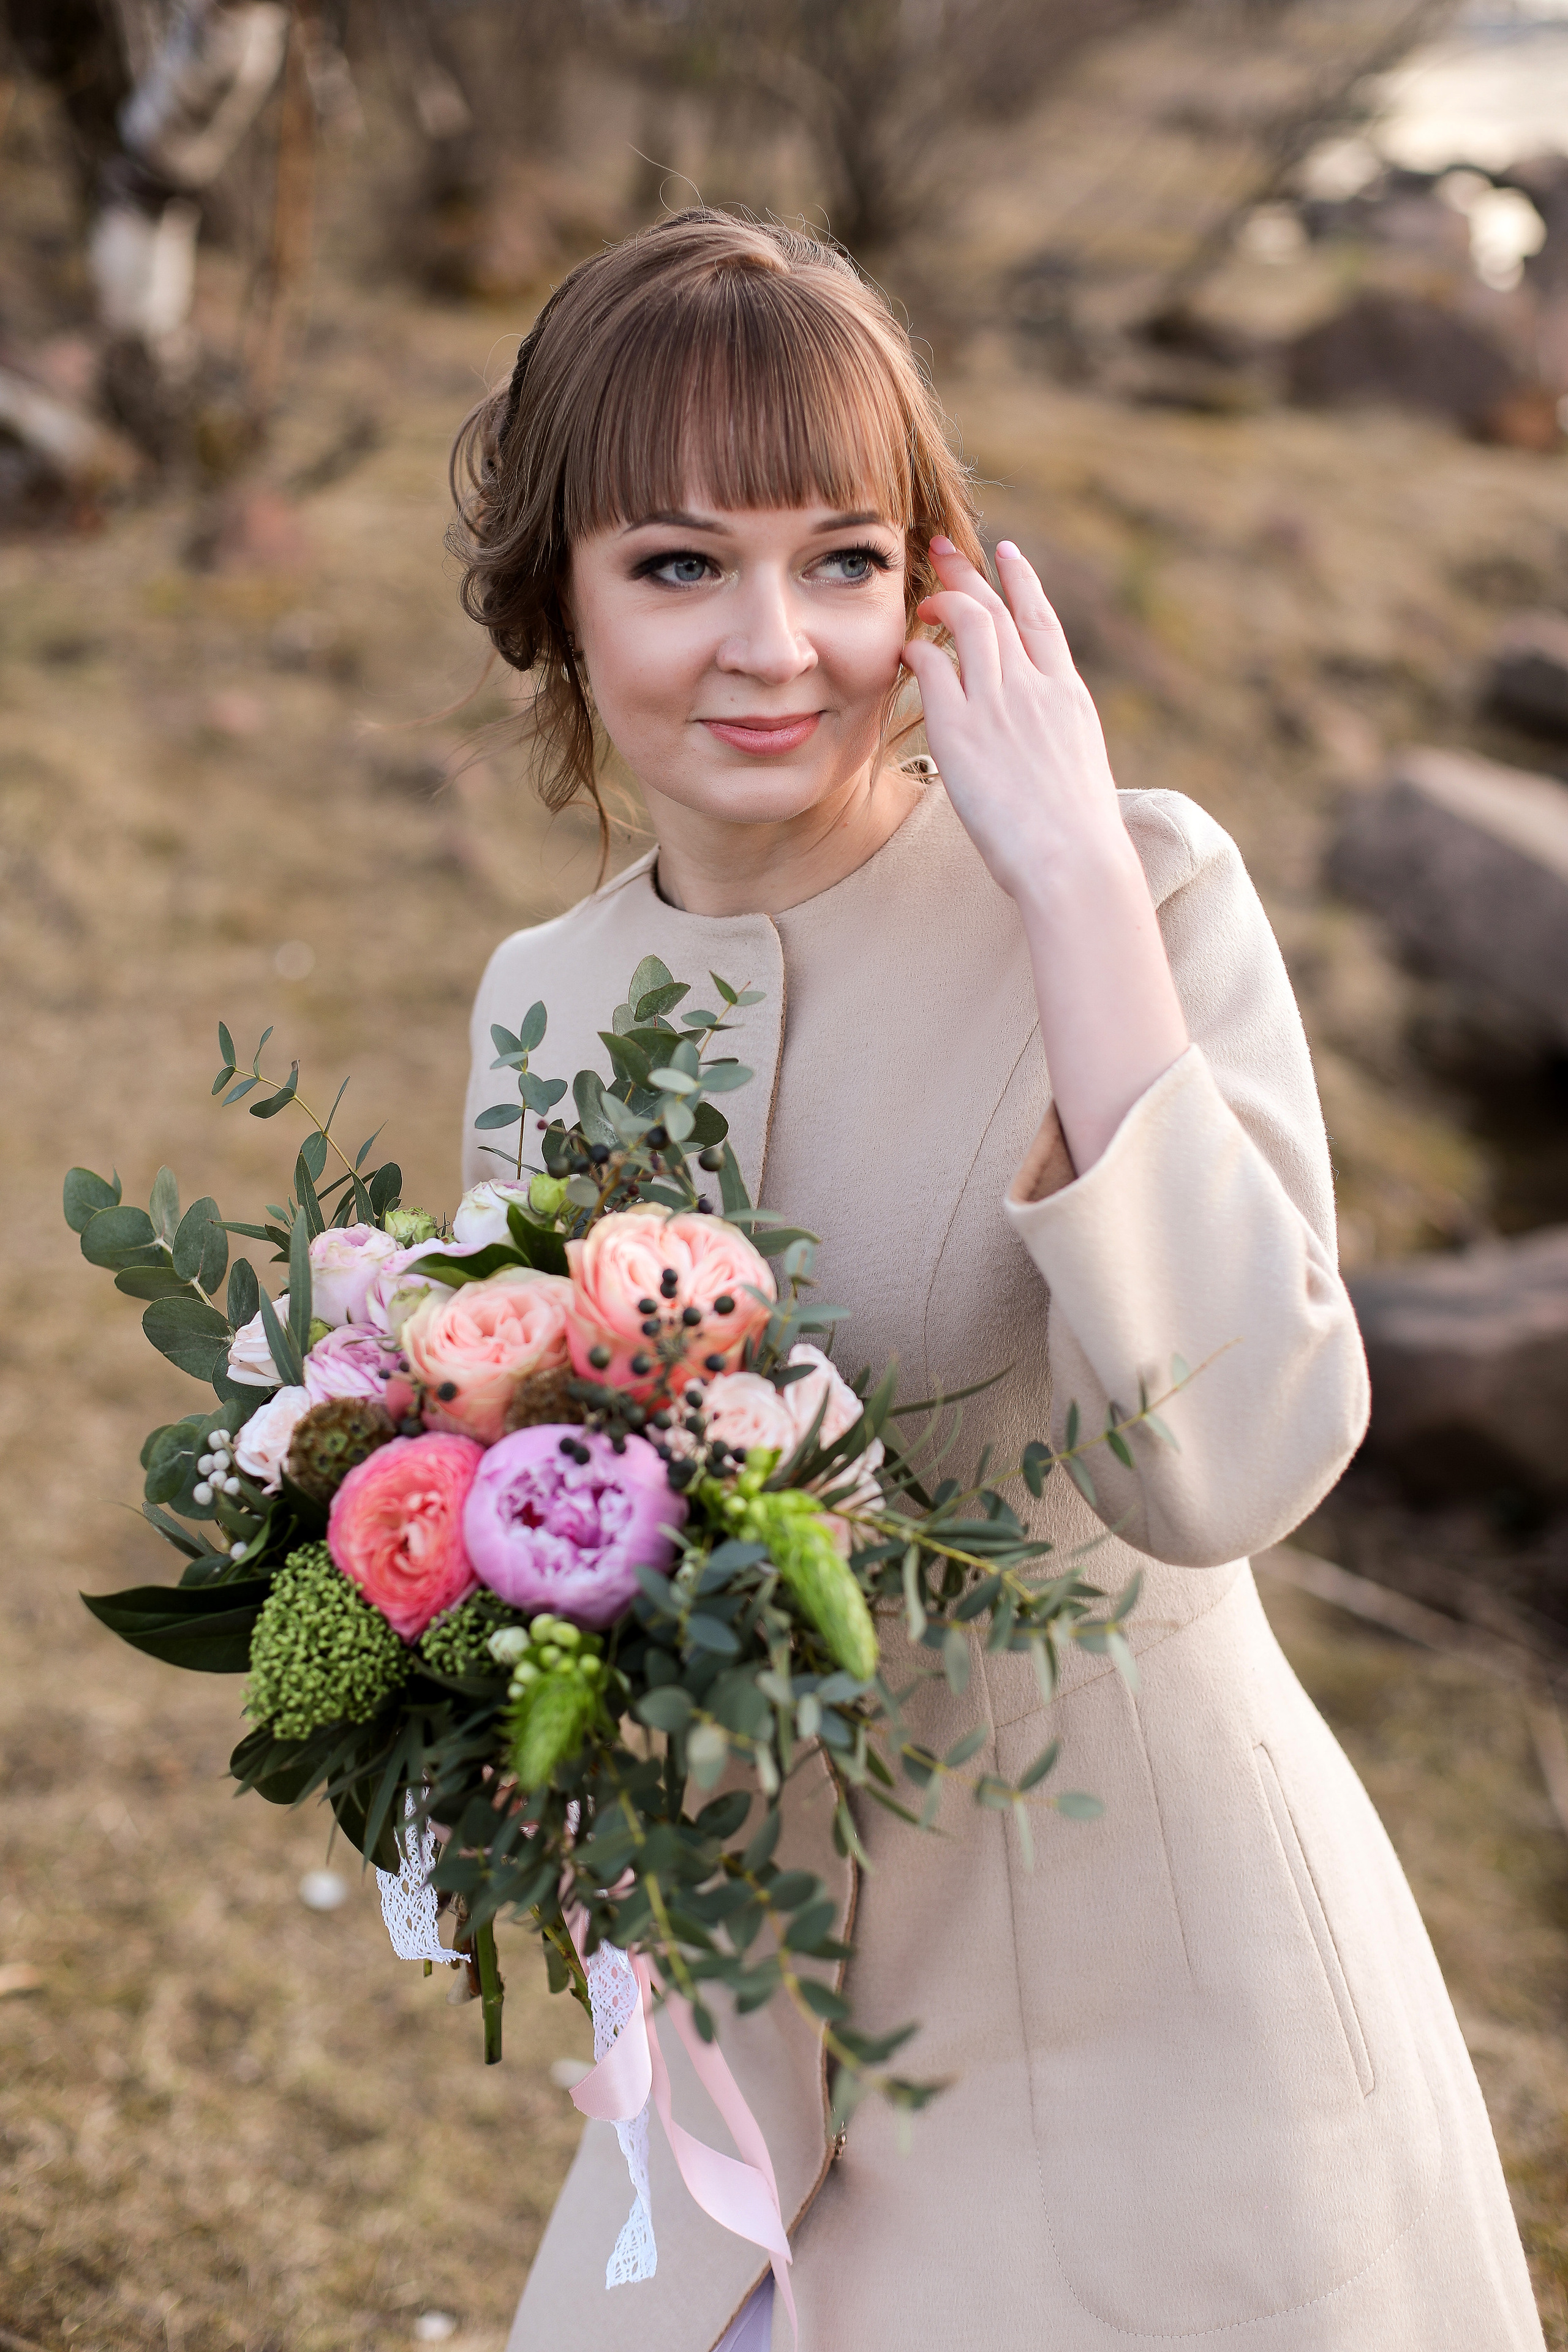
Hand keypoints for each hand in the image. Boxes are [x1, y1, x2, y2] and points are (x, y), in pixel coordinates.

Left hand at [901, 537, 1125, 908]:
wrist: (1074, 861)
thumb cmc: (1077, 838)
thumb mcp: (1077, 770)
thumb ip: (1053, 739)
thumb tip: (1037, 743)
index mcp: (1067, 696)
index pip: (1043, 620)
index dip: (1022, 580)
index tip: (1006, 552)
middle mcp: (1035, 688)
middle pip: (999, 609)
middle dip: (969, 571)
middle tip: (941, 548)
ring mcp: (999, 704)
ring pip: (969, 622)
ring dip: (941, 599)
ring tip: (920, 596)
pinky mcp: (962, 730)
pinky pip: (933, 666)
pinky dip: (918, 649)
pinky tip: (904, 649)